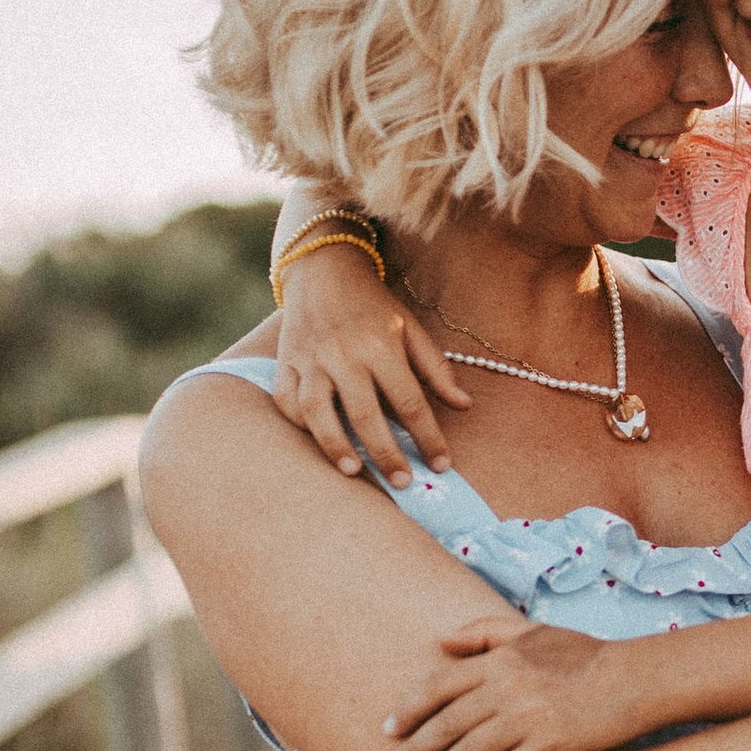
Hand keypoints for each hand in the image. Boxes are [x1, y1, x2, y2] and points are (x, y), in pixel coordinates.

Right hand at [272, 243, 471, 487]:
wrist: (323, 268)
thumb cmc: (373, 305)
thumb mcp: (411, 328)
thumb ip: (436, 368)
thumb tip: (464, 405)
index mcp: (381, 347)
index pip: (410, 402)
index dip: (429, 437)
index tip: (441, 465)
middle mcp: (344, 355)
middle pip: (366, 414)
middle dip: (386, 453)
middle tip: (402, 482)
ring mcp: (310, 360)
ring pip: (318, 411)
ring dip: (335, 445)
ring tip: (353, 471)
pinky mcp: (285, 362)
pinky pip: (287, 400)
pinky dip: (299, 424)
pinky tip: (318, 441)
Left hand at [384, 614, 639, 750]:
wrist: (636, 678)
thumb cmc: (584, 654)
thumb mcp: (533, 631)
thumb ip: (483, 632)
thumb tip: (440, 643)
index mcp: (502, 658)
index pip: (441, 684)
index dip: (410, 708)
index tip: (389, 729)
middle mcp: (510, 687)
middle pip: (450, 721)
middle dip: (417, 747)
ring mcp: (531, 718)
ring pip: (472, 750)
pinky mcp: (554, 746)